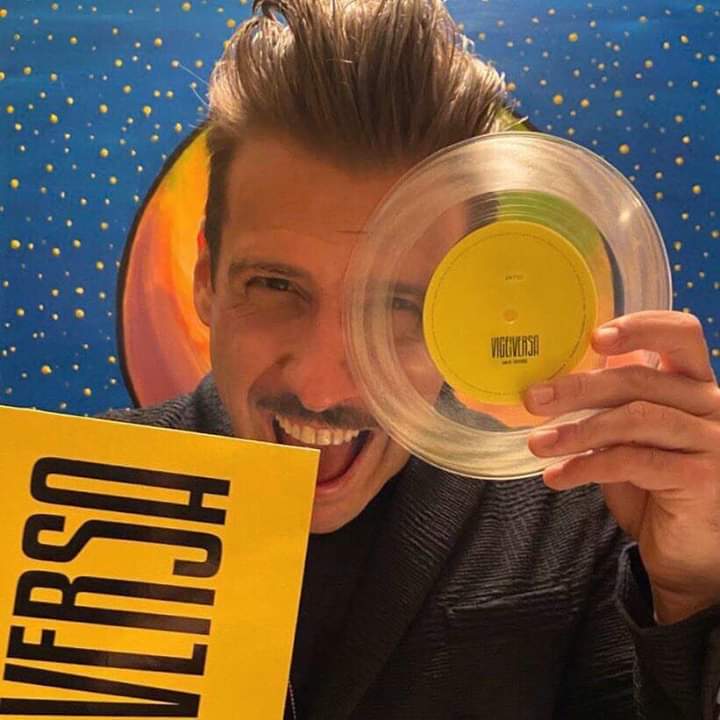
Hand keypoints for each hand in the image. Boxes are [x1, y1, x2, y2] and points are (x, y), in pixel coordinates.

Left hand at [524, 311, 719, 623]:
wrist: (687, 553)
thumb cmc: (655, 487)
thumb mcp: (630, 439)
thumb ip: (610, 407)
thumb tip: (551, 383)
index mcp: (693, 385)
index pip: (681, 334)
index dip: (640, 327)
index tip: (594, 338)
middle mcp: (711, 404)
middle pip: (641, 378)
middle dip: (578, 388)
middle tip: (533, 399)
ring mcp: (712, 441)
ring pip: (636, 418)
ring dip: (576, 431)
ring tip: (536, 444)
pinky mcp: (702, 477)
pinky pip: (634, 461)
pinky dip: (587, 466)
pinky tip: (557, 477)